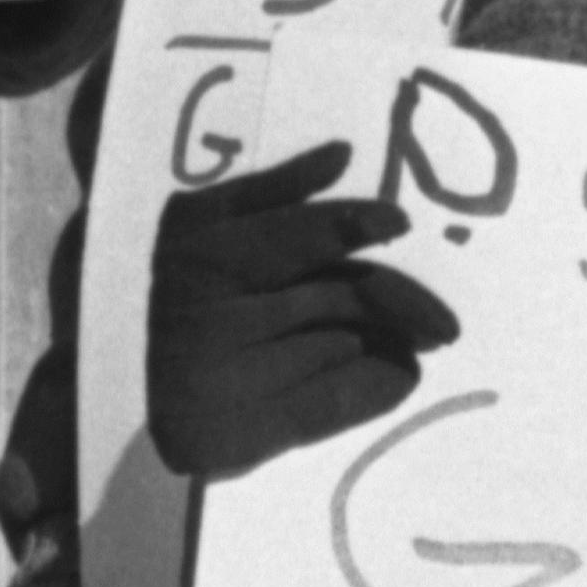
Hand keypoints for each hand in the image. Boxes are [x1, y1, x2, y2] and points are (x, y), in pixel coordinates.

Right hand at [147, 140, 457, 479]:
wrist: (144, 405)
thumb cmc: (186, 301)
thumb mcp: (204, 231)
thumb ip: (272, 192)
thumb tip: (341, 155)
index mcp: (199, 247)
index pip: (297, 232)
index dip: (353, 224)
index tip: (398, 223)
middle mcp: (205, 309)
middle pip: (336, 294)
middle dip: (400, 302)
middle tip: (443, 322)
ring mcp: (219, 374)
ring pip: (342, 345)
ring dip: (393, 343)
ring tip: (418, 343)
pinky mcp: (237, 431)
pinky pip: (333, 401)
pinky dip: (378, 387)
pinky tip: (400, 377)